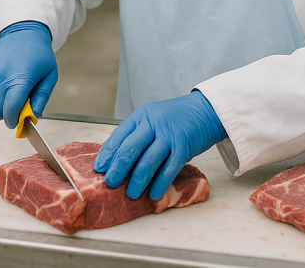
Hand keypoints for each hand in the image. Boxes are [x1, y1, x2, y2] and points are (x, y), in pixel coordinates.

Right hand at [0, 21, 56, 128]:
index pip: (11, 110)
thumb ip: (41, 98)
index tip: (16, 123)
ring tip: (14, 83)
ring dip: (2, 98)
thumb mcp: (49, 75)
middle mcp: (2, 76)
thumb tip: (33, 117)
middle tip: (17, 107)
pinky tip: (5, 75)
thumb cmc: (39, 54)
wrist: (22, 30)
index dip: (13, 120)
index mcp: (21, 78)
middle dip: (7, 113)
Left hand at [93, 91, 226, 200]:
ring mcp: (168, 135)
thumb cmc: (176, 118)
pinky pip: (168, 169)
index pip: (119, 136)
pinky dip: (160, 184)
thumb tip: (118, 160)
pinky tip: (153, 194)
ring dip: (138, 180)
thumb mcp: (153, 119)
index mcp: (142, 116)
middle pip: (130, 149)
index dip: (108, 153)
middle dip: (118, 169)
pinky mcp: (183, 146)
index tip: (99, 168)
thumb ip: (138, 134)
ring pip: (148, 161)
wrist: (206, 110)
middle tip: (110, 183)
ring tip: (131, 194)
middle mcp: (153, 124)